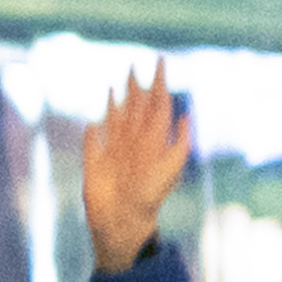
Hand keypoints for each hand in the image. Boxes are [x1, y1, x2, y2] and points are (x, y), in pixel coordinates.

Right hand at [75, 73, 189, 267]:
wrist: (123, 220)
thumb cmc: (149, 196)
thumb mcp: (171, 168)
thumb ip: (180, 142)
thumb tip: (187, 114)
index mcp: (152, 138)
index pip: (157, 103)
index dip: (159, 82)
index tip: (160, 61)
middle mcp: (134, 140)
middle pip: (136, 107)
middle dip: (137, 86)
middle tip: (137, 65)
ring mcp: (114, 150)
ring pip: (117, 118)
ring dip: (118, 100)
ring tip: (119, 83)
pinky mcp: (94, 161)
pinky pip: (94, 139)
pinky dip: (94, 128)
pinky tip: (94, 119)